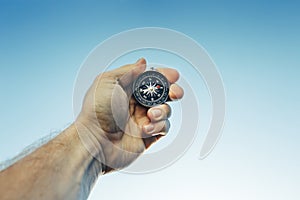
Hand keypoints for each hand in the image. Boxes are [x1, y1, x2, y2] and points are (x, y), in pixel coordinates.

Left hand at [76, 58, 183, 172]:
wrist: (95, 142)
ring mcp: (143, 119)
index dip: (164, 75)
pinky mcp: (147, 135)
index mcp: (128, 89)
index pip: (151, 79)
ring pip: (166, 110)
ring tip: (151, 114)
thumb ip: (128, 71)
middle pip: (163, 94)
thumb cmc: (97, 112)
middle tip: (174, 93)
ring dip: (163, 110)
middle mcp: (136, 103)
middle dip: (173, 91)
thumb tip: (143, 63)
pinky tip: (145, 129)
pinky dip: (158, 126)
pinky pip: (163, 128)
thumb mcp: (108, 82)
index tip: (173, 75)